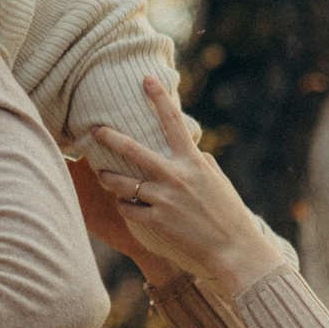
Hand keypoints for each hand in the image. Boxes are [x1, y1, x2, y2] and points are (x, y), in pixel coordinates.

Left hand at [85, 75, 289, 294]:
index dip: (159, 98)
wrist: (234, 248)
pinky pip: (128, 209)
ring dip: (109, 178)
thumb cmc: (228, 213)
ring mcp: (164, 199)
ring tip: (102, 174)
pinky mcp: (157, 221)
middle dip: (110, 137)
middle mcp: (176, 176)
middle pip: (133, 150)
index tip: (146, 79)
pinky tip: (123, 205)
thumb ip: (201, 163)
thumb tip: (194, 151)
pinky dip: (124, 206)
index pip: (173, 122)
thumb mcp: (218, 180)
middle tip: (95, 129)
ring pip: (123, 183)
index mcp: (193, 161)